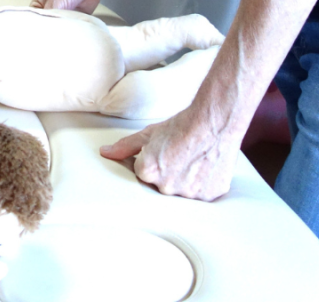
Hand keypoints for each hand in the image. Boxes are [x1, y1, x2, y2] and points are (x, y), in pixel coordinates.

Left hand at [99, 106, 239, 200]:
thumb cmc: (180, 126)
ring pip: (182, 190)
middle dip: (167, 171)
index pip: (143, 172)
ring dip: (185, 178)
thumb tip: (105, 153)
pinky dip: (202, 182)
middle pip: (162, 184)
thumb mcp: (148, 134)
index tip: (164, 149)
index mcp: (148, 171)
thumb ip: (125, 146)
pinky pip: (201, 194)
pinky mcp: (209, 196)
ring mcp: (189, 194)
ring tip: (193, 158)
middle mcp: (166, 187)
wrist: (213, 121)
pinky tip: (204, 165)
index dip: (153, 159)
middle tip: (179, 153)